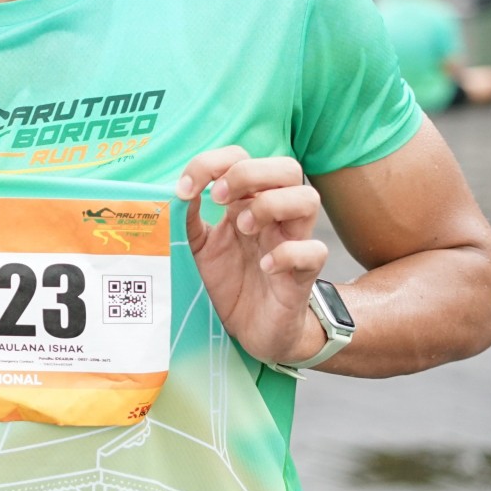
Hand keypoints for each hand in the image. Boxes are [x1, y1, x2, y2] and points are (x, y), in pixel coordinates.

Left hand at [178, 147, 328, 365]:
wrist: (250, 331)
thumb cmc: (226, 284)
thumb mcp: (195, 248)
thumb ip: (186, 220)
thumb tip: (177, 192)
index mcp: (245, 203)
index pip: (242, 158)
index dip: (213, 163)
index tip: (185, 189)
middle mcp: (273, 216)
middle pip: (286, 167)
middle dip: (249, 173)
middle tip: (218, 198)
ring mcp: (292, 242)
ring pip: (308, 199)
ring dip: (272, 205)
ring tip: (243, 228)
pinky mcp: (302, 275)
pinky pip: (314, 251)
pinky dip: (289, 253)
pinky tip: (265, 266)